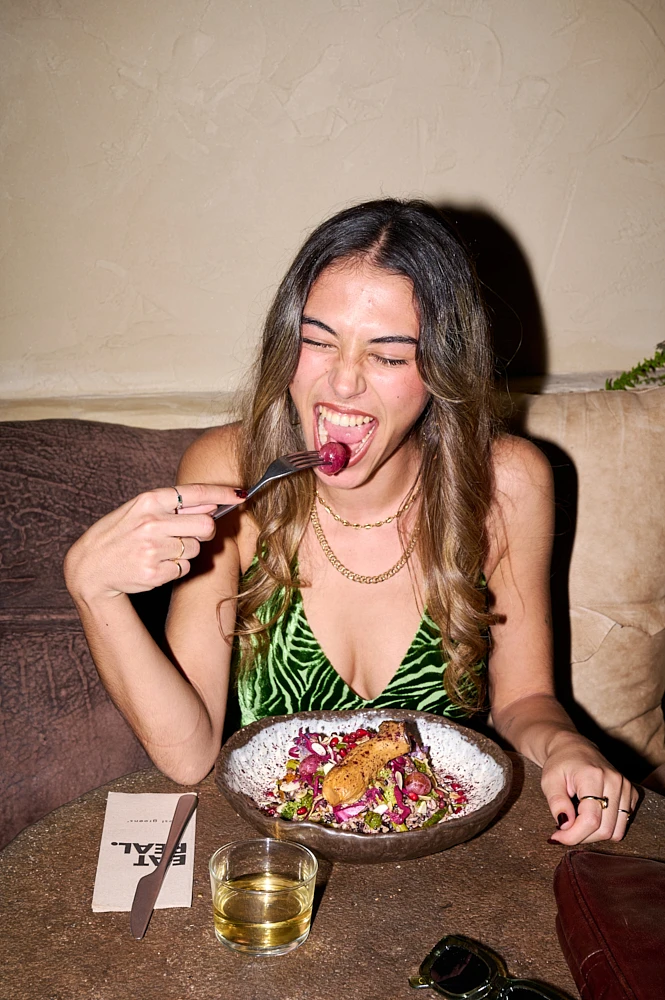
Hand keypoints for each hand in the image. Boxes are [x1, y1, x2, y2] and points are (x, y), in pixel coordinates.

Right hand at [64, 484, 241, 601]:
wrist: (90, 567)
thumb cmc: (119, 534)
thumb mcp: (138, 509)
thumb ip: (173, 506)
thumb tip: (212, 506)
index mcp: (148, 501)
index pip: (195, 492)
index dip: (222, 494)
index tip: (241, 494)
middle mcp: (152, 523)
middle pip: (206, 526)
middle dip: (205, 531)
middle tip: (192, 534)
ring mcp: (153, 549)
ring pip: (196, 549)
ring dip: (187, 551)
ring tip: (162, 550)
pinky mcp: (155, 573)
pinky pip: (185, 568)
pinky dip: (177, 567)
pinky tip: (156, 563)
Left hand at [541, 733, 638, 844]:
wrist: (574, 748)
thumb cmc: (559, 764)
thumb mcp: (549, 781)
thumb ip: (557, 803)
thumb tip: (565, 826)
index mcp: (592, 776)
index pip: (590, 819)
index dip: (573, 835)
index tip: (557, 837)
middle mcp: (614, 781)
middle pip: (604, 829)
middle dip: (582, 836)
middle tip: (564, 829)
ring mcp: (626, 787)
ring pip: (615, 831)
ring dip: (594, 834)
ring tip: (577, 820)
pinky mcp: (631, 794)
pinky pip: (622, 824)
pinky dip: (606, 827)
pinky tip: (591, 814)